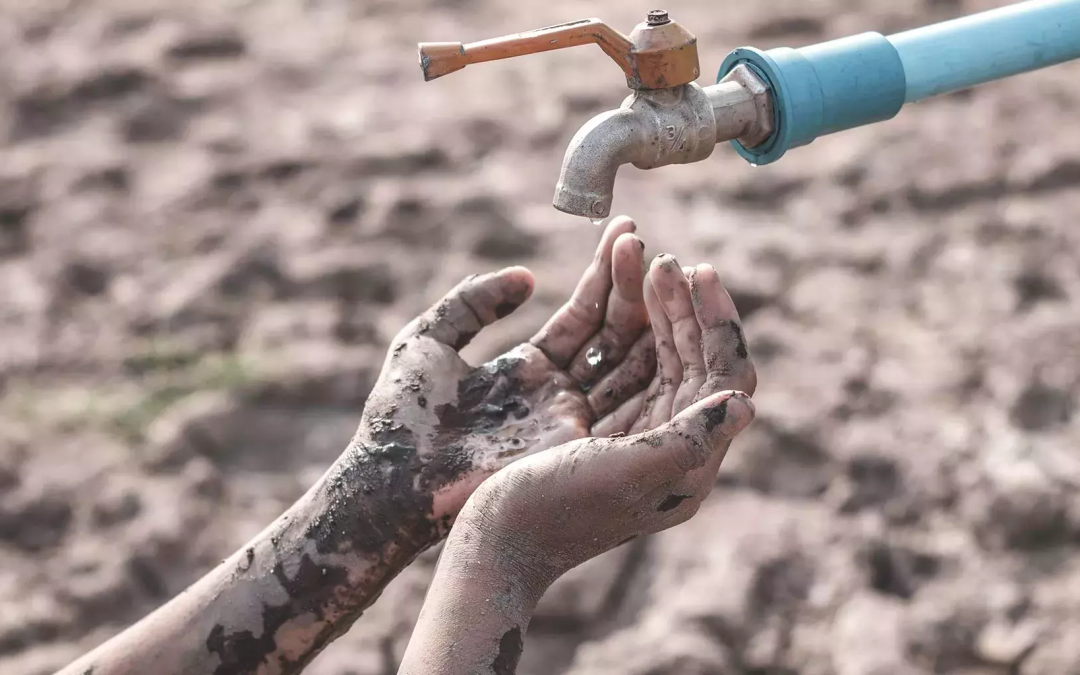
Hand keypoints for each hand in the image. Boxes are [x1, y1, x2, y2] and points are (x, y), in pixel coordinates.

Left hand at [355, 217, 654, 525]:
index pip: (581, 315)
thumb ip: (474, 302)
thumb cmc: (400, 414)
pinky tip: (665, 318)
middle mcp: (560, 393)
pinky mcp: (575, 444)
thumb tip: (527, 277)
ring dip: (645, 315)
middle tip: (644, 240)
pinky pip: (625, 396)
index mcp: (530, 368)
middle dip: (630, 287)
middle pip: (611, 334)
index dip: (603, 274)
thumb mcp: (428, 339)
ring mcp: (572, 419)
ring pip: (626, 360)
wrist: (390, 480)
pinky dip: (648, 359)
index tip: (625, 231)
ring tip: (662, 265)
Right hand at [457, 257, 757, 577]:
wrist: (494, 546)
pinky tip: (611, 285)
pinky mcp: (592, 422)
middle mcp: (666, 444)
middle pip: (691, 359)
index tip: (699, 271)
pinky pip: (618, 361)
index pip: (724, 377)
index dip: (718, 323)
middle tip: (666, 258)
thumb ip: (689, 440)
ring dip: (650, 304)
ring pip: (653, 352)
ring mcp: (629, 430)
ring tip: (638, 252)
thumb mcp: (625, 474)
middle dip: (681, 304)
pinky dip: (616, 321)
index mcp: (687, 461)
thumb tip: (747, 403)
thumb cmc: (553, 513)